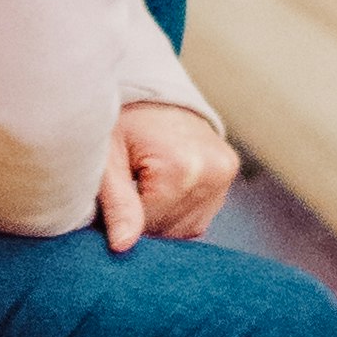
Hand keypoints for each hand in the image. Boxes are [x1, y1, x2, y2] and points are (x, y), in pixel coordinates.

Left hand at [100, 99, 239, 251]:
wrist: (153, 88)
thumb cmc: (123, 119)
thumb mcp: (108, 158)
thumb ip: (117, 203)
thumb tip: (123, 247)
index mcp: (182, 167)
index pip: (149, 226)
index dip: (125, 217)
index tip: (113, 193)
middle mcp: (212, 172)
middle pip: (170, 228)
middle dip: (144, 217)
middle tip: (128, 183)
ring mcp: (225, 172)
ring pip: (186, 228)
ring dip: (163, 216)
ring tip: (146, 182)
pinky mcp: (229, 172)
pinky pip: (201, 216)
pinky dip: (179, 210)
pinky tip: (164, 186)